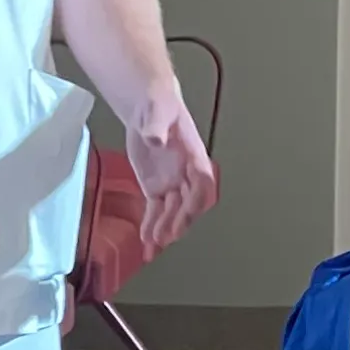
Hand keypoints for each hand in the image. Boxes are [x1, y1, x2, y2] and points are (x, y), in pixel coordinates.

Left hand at [124, 106, 219, 249]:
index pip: (203, 180)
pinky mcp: (156, 187)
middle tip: (171, 234)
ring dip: (166, 228)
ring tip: (154, 245)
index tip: (192, 209)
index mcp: (193, 154)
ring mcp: (172, 182)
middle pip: (189, 201)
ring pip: (173, 211)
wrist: (147, 107)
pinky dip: (151, 225)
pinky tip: (146, 239)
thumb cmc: (158, 104)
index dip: (199, 197)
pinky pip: (156, 210)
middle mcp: (186, 173)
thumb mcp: (157, 109)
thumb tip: (156, 139)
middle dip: (181, 219)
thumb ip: (156, 124)